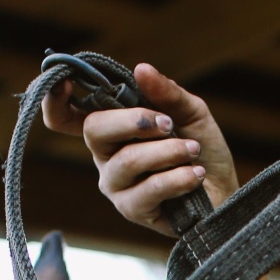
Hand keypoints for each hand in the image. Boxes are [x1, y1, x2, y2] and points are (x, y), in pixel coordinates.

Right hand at [41, 61, 238, 236]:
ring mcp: (116, 185)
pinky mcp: (132, 210)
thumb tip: (141, 69)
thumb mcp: (191, 113)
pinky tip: (195, 174)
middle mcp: (105, 156)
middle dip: (135, 120)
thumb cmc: (202, 151)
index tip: (64, 82)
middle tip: (168, 123)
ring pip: (127, 160)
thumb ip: (166, 93)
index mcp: (111, 129)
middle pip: (94, 129)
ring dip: (167, 151)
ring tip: (193, 151)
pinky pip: (149, 188)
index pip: (66, 117)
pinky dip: (178, 177)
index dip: (55, 100)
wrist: (224, 192)